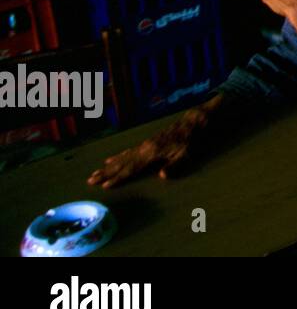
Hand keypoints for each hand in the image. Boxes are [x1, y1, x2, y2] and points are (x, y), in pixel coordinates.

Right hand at [87, 98, 219, 187]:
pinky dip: (117, 157)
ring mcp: (145, 144)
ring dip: (108, 167)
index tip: (104, 185)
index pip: (132, 168)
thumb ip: (175, 165)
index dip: (118, 178)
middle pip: (122, 163)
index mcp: (152, 152)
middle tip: (89, 180)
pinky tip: (110, 160)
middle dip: (106, 173)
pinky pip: (128, 152)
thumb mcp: (187, 154)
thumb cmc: (192, 140)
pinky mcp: (147, 143)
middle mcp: (144, 148)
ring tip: (94, 173)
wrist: (193, 123)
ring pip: (122, 157)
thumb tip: (162, 176)